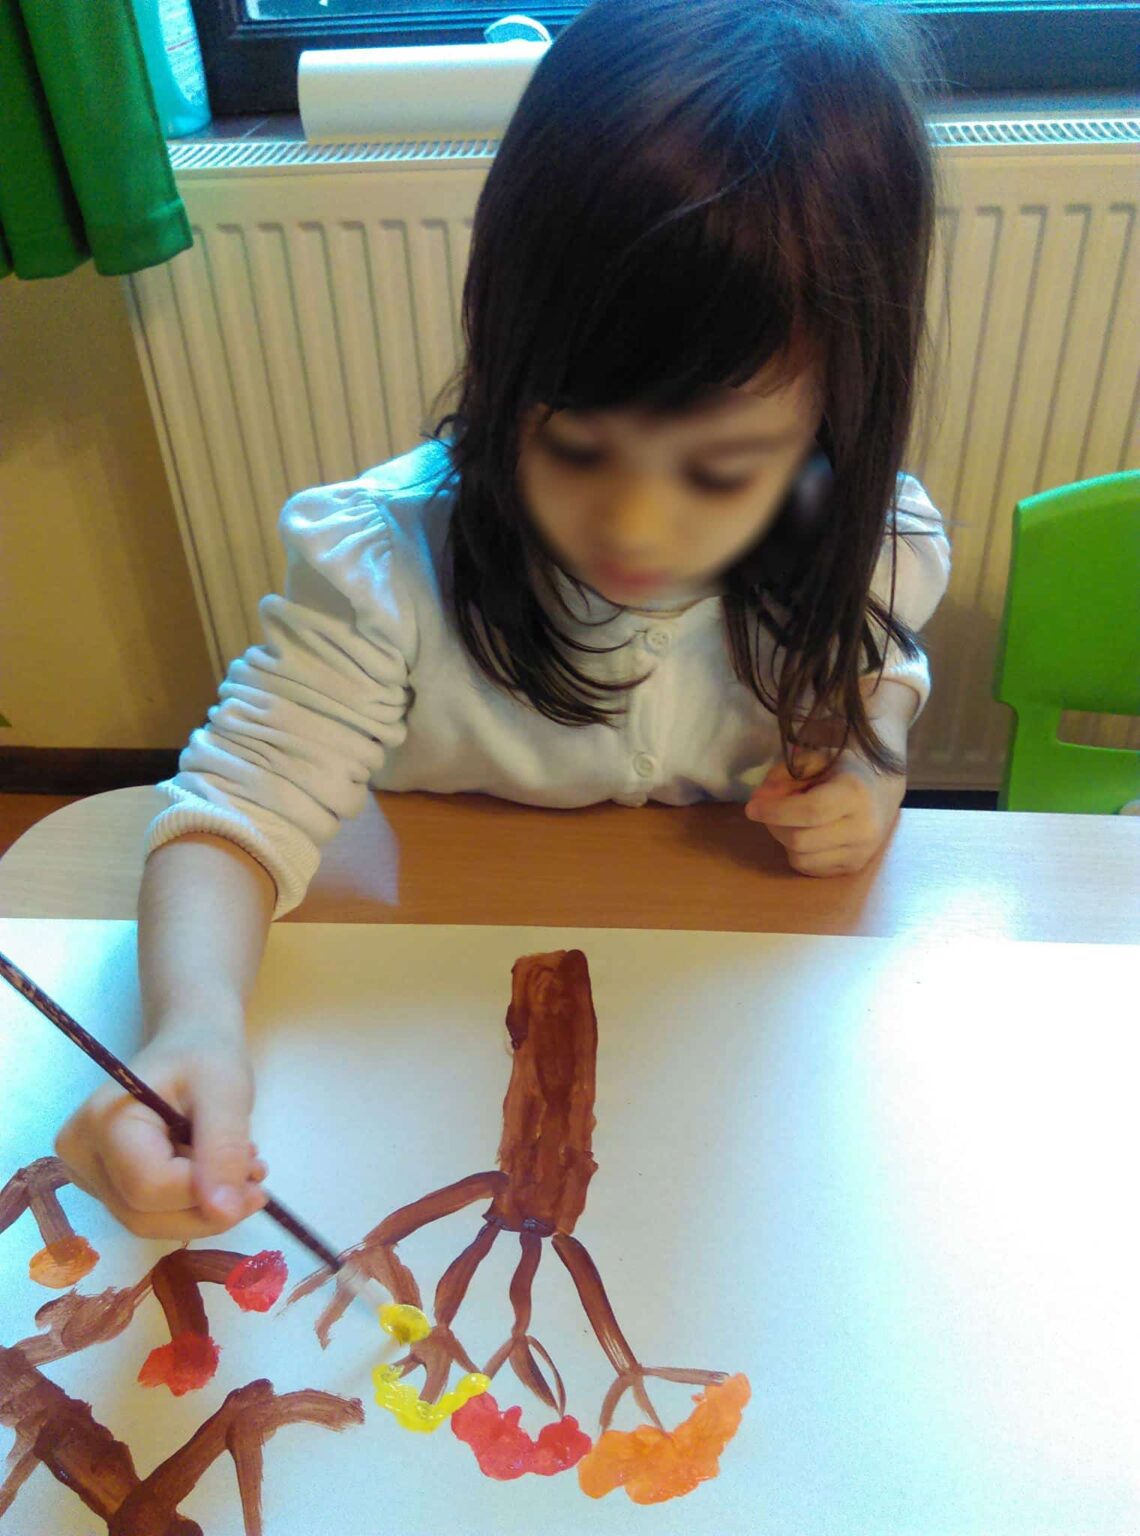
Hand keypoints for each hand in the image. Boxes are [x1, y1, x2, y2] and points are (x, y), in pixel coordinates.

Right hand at [56, 1022, 267, 1240]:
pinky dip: (190, 1204)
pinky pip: (149, 1213)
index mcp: (102, 1121)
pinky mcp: (104, 1184)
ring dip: (203, 1208)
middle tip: (256, 1174)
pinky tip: (217, 1174)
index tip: (255, 1169)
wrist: (189, 1043)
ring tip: (242, 1170)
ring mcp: (87, 1172)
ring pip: (148, 1221)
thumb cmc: (205, 1056)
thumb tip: (223, 1213)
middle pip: (144, 1214)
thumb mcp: (226, 1092)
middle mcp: (80, 1153)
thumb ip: (223, 1150)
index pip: (148, 1187)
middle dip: (208, 1206)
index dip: (205, 1191)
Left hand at [745, 746, 904, 875]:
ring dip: (783, 840)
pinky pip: (809, 869)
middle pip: (800, 839)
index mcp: (855, 793)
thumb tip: (759, 800)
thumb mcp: (815, 758)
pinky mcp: (853, 868)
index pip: (810, 811)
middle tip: (767, 811)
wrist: (881, 792)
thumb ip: (784, 774)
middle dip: (774, 825)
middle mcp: (863, 828)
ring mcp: (860, 852)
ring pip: (801, 858)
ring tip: (789, 820)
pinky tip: (803, 833)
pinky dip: (796, 853)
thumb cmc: (843, 771)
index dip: (776, 811)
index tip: (752, 807)